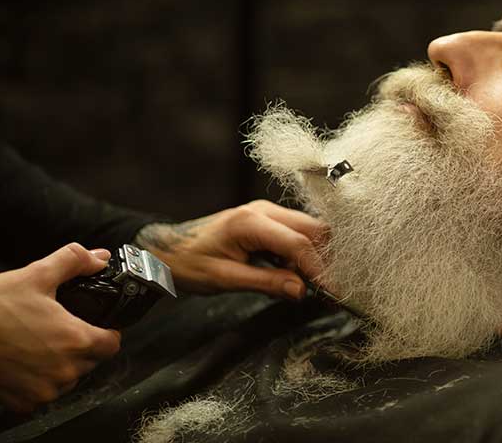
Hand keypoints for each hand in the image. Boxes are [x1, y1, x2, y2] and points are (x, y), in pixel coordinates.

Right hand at [0, 243, 121, 412]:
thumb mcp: (35, 275)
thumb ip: (74, 261)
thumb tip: (99, 257)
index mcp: (75, 340)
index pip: (112, 344)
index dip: (108, 332)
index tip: (97, 325)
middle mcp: (64, 371)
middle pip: (92, 361)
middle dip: (82, 345)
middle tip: (60, 329)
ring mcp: (43, 391)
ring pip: (69, 379)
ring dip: (62, 365)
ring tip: (39, 344)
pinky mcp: (23, 403)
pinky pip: (44, 394)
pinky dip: (39, 380)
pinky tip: (24, 361)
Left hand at [134, 200, 325, 299]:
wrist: (167, 249)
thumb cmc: (188, 262)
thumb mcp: (225, 279)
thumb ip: (266, 283)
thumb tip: (302, 290)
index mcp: (251, 222)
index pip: (299, 244)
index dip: (319, 269)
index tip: (334, 292)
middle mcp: (264, 210)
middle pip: (313, 230)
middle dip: (326, 260)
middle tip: (331, 290)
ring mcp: (267, 212)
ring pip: (309, 230)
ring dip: (316, 257)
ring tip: (317, 286)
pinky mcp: (268, 220)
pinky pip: (296, 233)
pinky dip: (304, 254)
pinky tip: (299, 275)